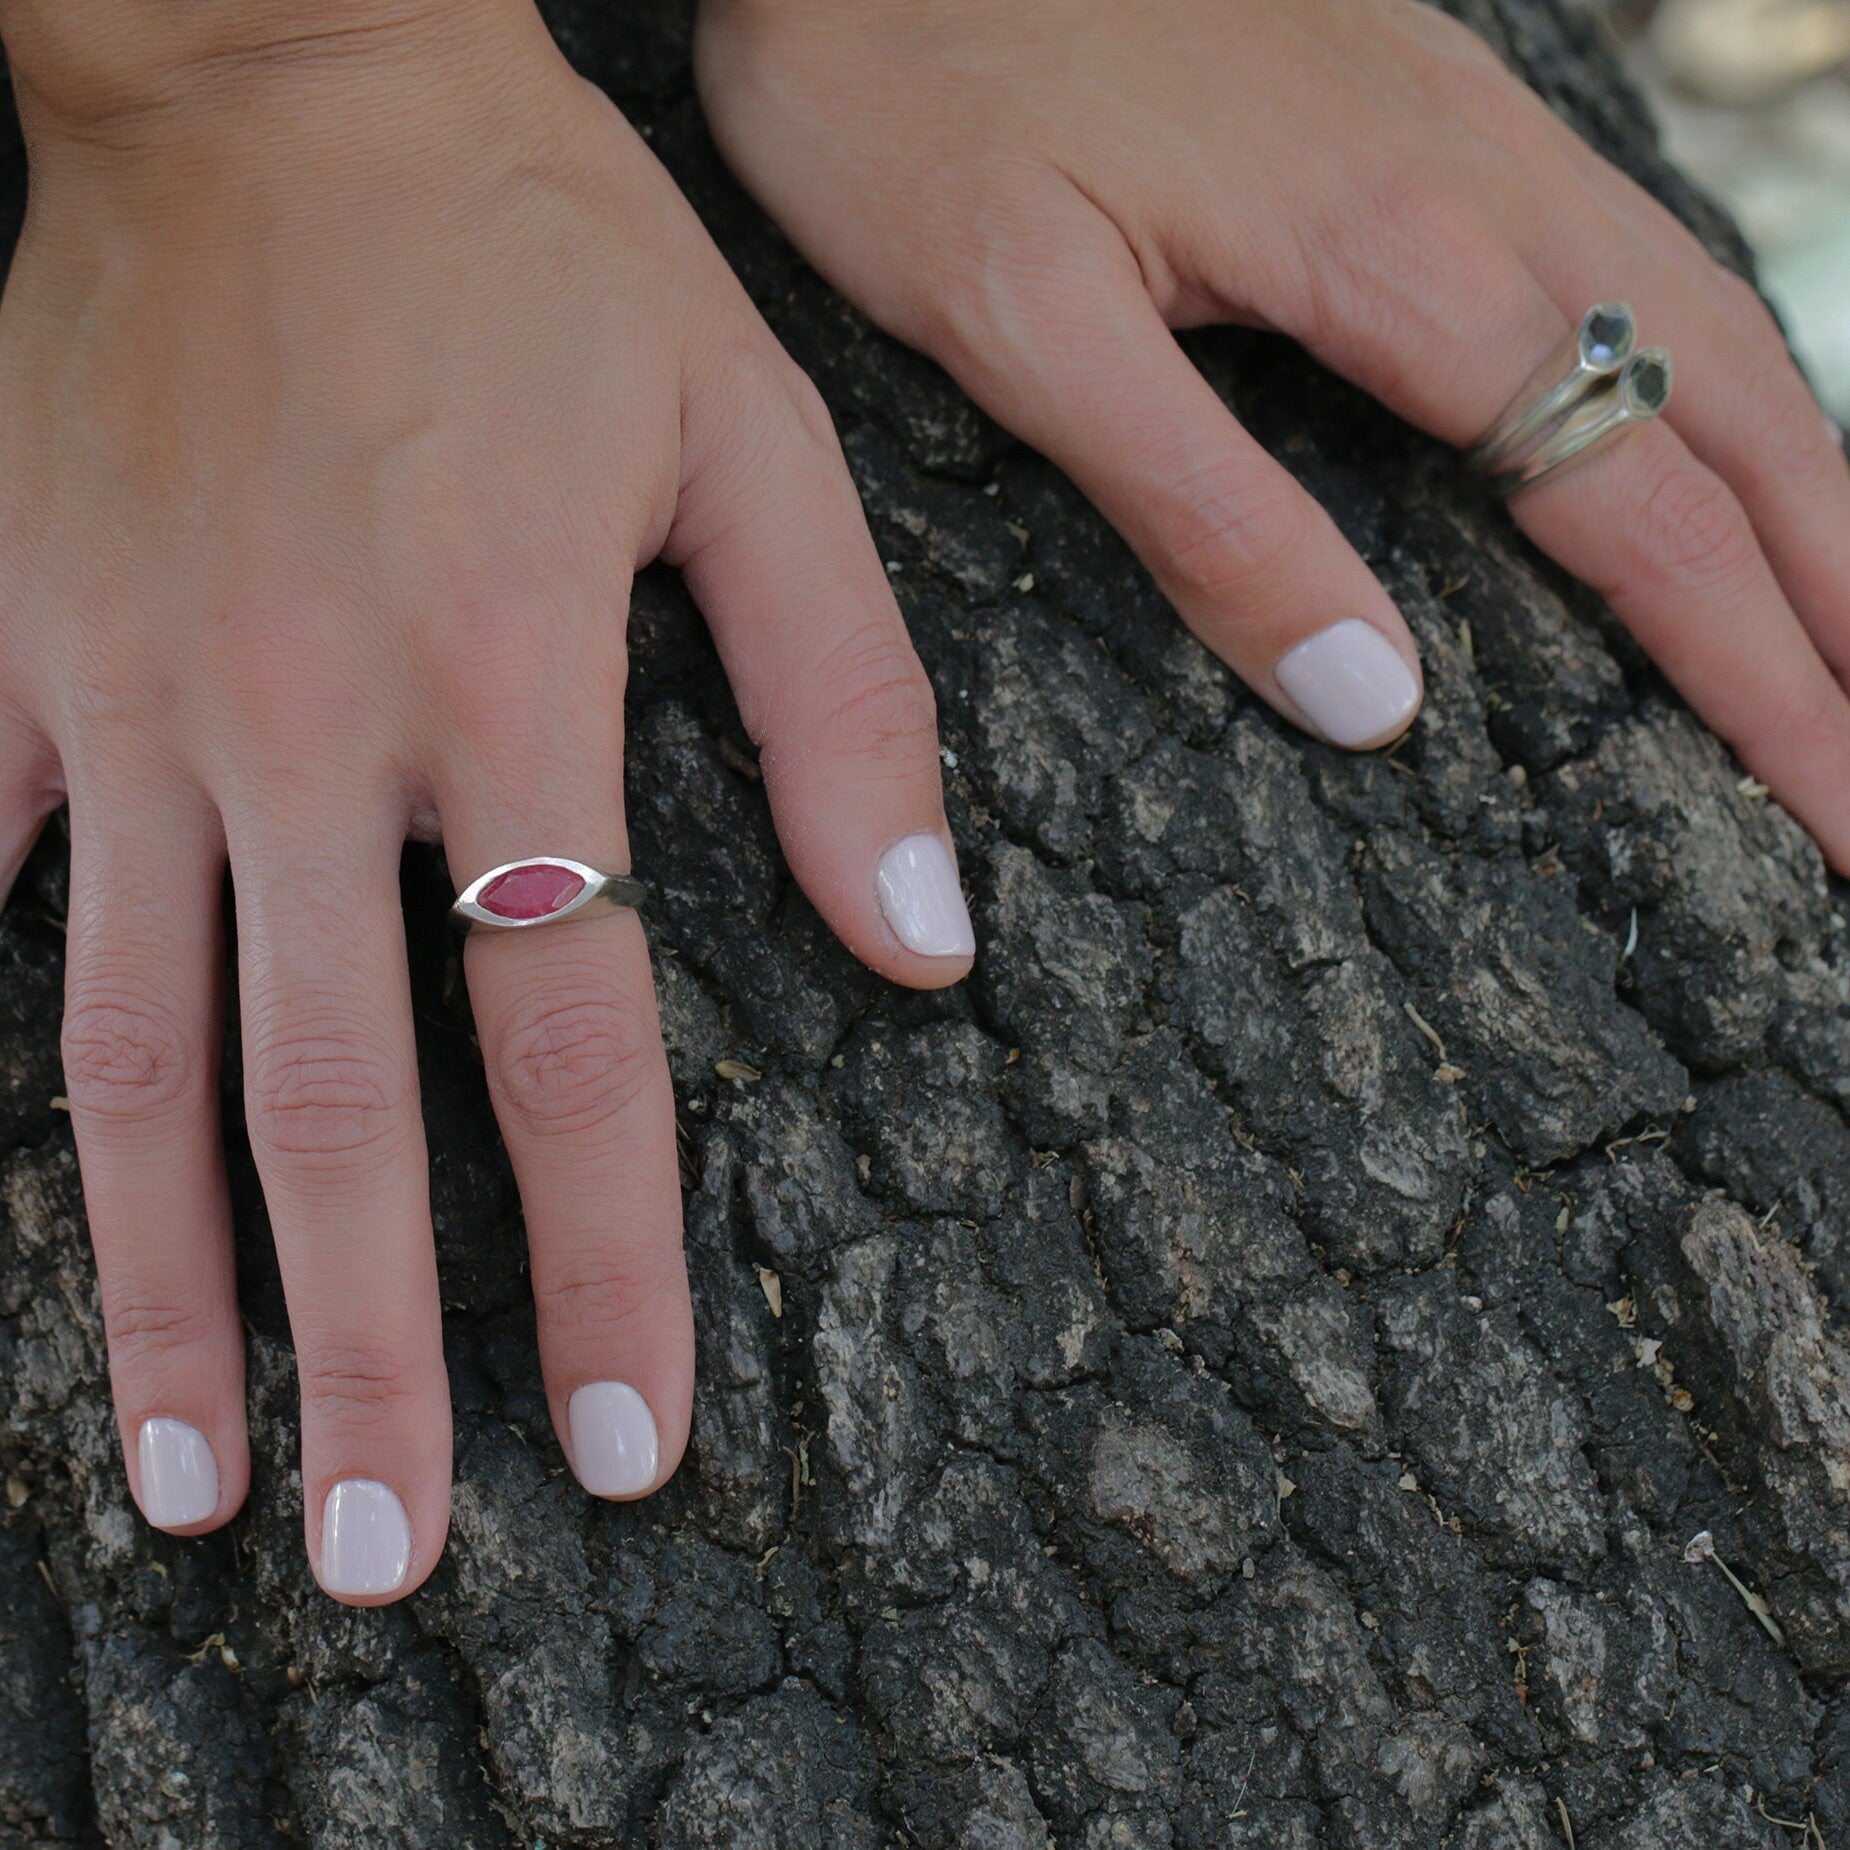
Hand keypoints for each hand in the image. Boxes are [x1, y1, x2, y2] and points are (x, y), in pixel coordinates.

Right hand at [0, 1, 970, 1602]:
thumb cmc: (545, 251)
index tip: (623, 1443)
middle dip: (366, 1353)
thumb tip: (922, 953)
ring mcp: (133, 694)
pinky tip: (27, 1225)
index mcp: (509, 678)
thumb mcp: (762, 443)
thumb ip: (850, 705)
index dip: (602, 1262)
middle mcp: (305, 722)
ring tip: (192, 1482)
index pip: (571, 1043)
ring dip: (161, 1290)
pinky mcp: (18, 649)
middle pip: (330, 1110)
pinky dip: (2, 1052)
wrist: (282, 63)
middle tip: (381, 1557)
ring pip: (127, 1054)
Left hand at [696, 0, 1849, 866]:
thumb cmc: (911, 97)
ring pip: (1711, 321)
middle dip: (1839, 608)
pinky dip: (1718, 377)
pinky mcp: (1429, 99)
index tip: (1841, 815)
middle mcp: (1485, 181)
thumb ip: (1206, 513)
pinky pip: (1634, 253)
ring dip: (1815, 489)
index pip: (1642, 517)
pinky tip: (1718, 432)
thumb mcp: (1025, 332)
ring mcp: (1473, 124)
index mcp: (1401, 261)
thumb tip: (1374, 703)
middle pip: (1734, 417)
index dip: (1760, 678)